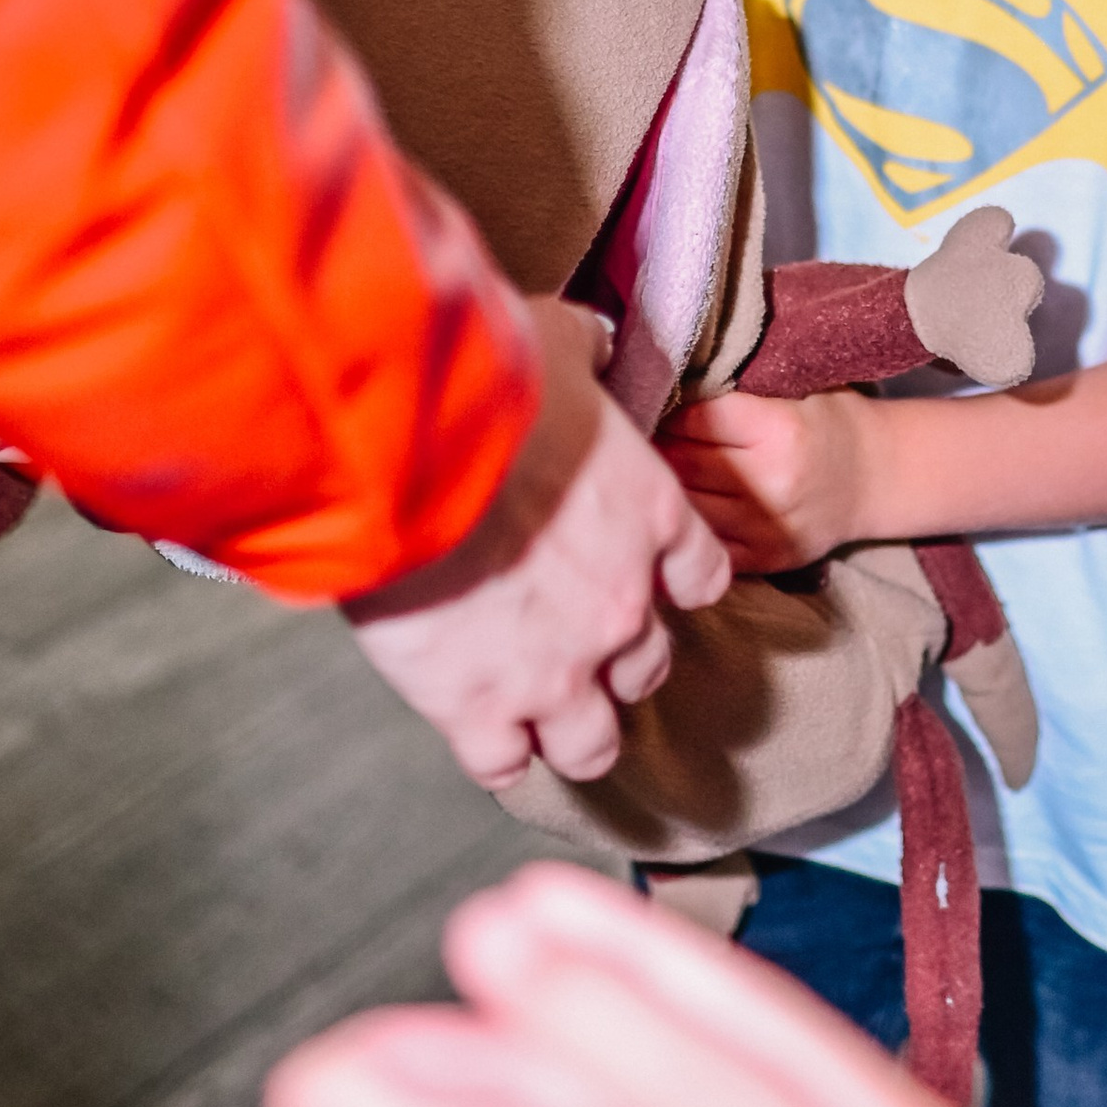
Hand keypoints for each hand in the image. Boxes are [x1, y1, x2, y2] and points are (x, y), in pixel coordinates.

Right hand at [347, 302, 729, 784]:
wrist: (405, 449)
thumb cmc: (484, 384)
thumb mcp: (556, 343)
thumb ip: (590, 354)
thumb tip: (597, 342)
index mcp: (651, 520)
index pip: (701, 577)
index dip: (670, 582)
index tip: (645, 579)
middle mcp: (620, 607)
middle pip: (648, 667)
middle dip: (616, 660)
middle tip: (574, 642)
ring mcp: (555, 670)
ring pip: (593, 743)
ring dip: (572, 730)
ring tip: (539, 715)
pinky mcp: (478, 708)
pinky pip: (505, 764)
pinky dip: (495, 753)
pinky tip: (478, 730)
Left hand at [665, 380, 884, 570]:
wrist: (877, 478)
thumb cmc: (830, 422)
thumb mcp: (795, 390)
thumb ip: (739, 392)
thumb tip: (669, 387)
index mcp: (780, 430)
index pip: (695, 419)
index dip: (666, 410)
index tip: (650, 403)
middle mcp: (773, 482)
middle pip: (684, 462)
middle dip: (655, 447)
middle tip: (635, 435)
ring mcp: (768, 527)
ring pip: (689, 506)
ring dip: (664, 487)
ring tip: (647, 471)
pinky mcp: (766, 559)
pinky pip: (706, 544)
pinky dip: (685, 526)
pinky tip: (672, 509)